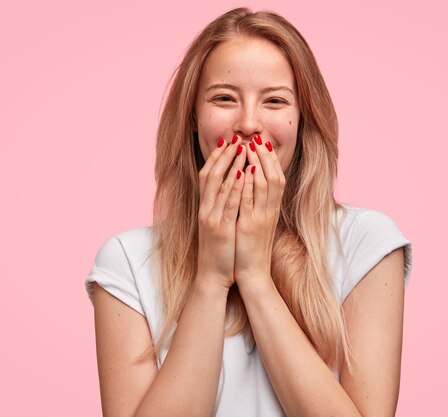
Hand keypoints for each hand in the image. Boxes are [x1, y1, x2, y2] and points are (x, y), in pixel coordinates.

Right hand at [196, 136, 246, 289]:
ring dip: (231, 165)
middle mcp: (206, 209)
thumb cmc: (220, 250)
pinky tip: (242, 174)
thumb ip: (222, 206)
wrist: (213, 275)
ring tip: (242, 148)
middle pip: (211, 175)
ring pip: (219, 186)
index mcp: (206, 208)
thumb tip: (231, 188)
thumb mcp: (218, 224)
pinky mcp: (221, 229)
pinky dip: (234, 188)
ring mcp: (212, 218)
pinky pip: (228, 204)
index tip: (228, 141)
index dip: (217, 157)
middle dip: (223, 155)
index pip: (208, 175)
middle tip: (235, 138)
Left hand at [234, 135, 285, 287]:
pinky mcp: (251, 226)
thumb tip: (254, 186)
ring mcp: (262, 217)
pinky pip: (252, 201)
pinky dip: (250, 185)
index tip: (264, 143)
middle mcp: (270, 211)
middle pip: (274, 176)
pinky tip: (244, 171)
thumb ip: (258, 205)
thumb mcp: (258, 223)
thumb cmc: (252, 248)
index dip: (271, 159)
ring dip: (258, 164)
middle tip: (258, 138)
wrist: (253, 272)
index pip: (276, 178)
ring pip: (265, 185)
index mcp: (271, 209)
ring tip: (250, 147)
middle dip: (266, 156)